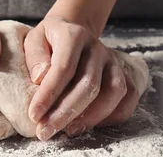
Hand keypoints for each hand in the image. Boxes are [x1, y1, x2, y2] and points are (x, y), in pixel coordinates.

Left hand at [24, 15, 139, 139]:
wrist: (72, 31)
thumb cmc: (50, 41)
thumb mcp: (33, 40)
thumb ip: (35, 57)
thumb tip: (40, 78)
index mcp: (74, 35)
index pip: (64, 67)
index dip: (49, 94)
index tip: (34, 114)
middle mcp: (97, 47)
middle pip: (89, 83)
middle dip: (66, 112)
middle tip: (46, 131)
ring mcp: (113, 61)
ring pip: (113, 91)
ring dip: (91, 116)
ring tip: (68, 130)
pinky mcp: (123, 73)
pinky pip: (128, 97)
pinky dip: (112, 116)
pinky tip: (90, 125)